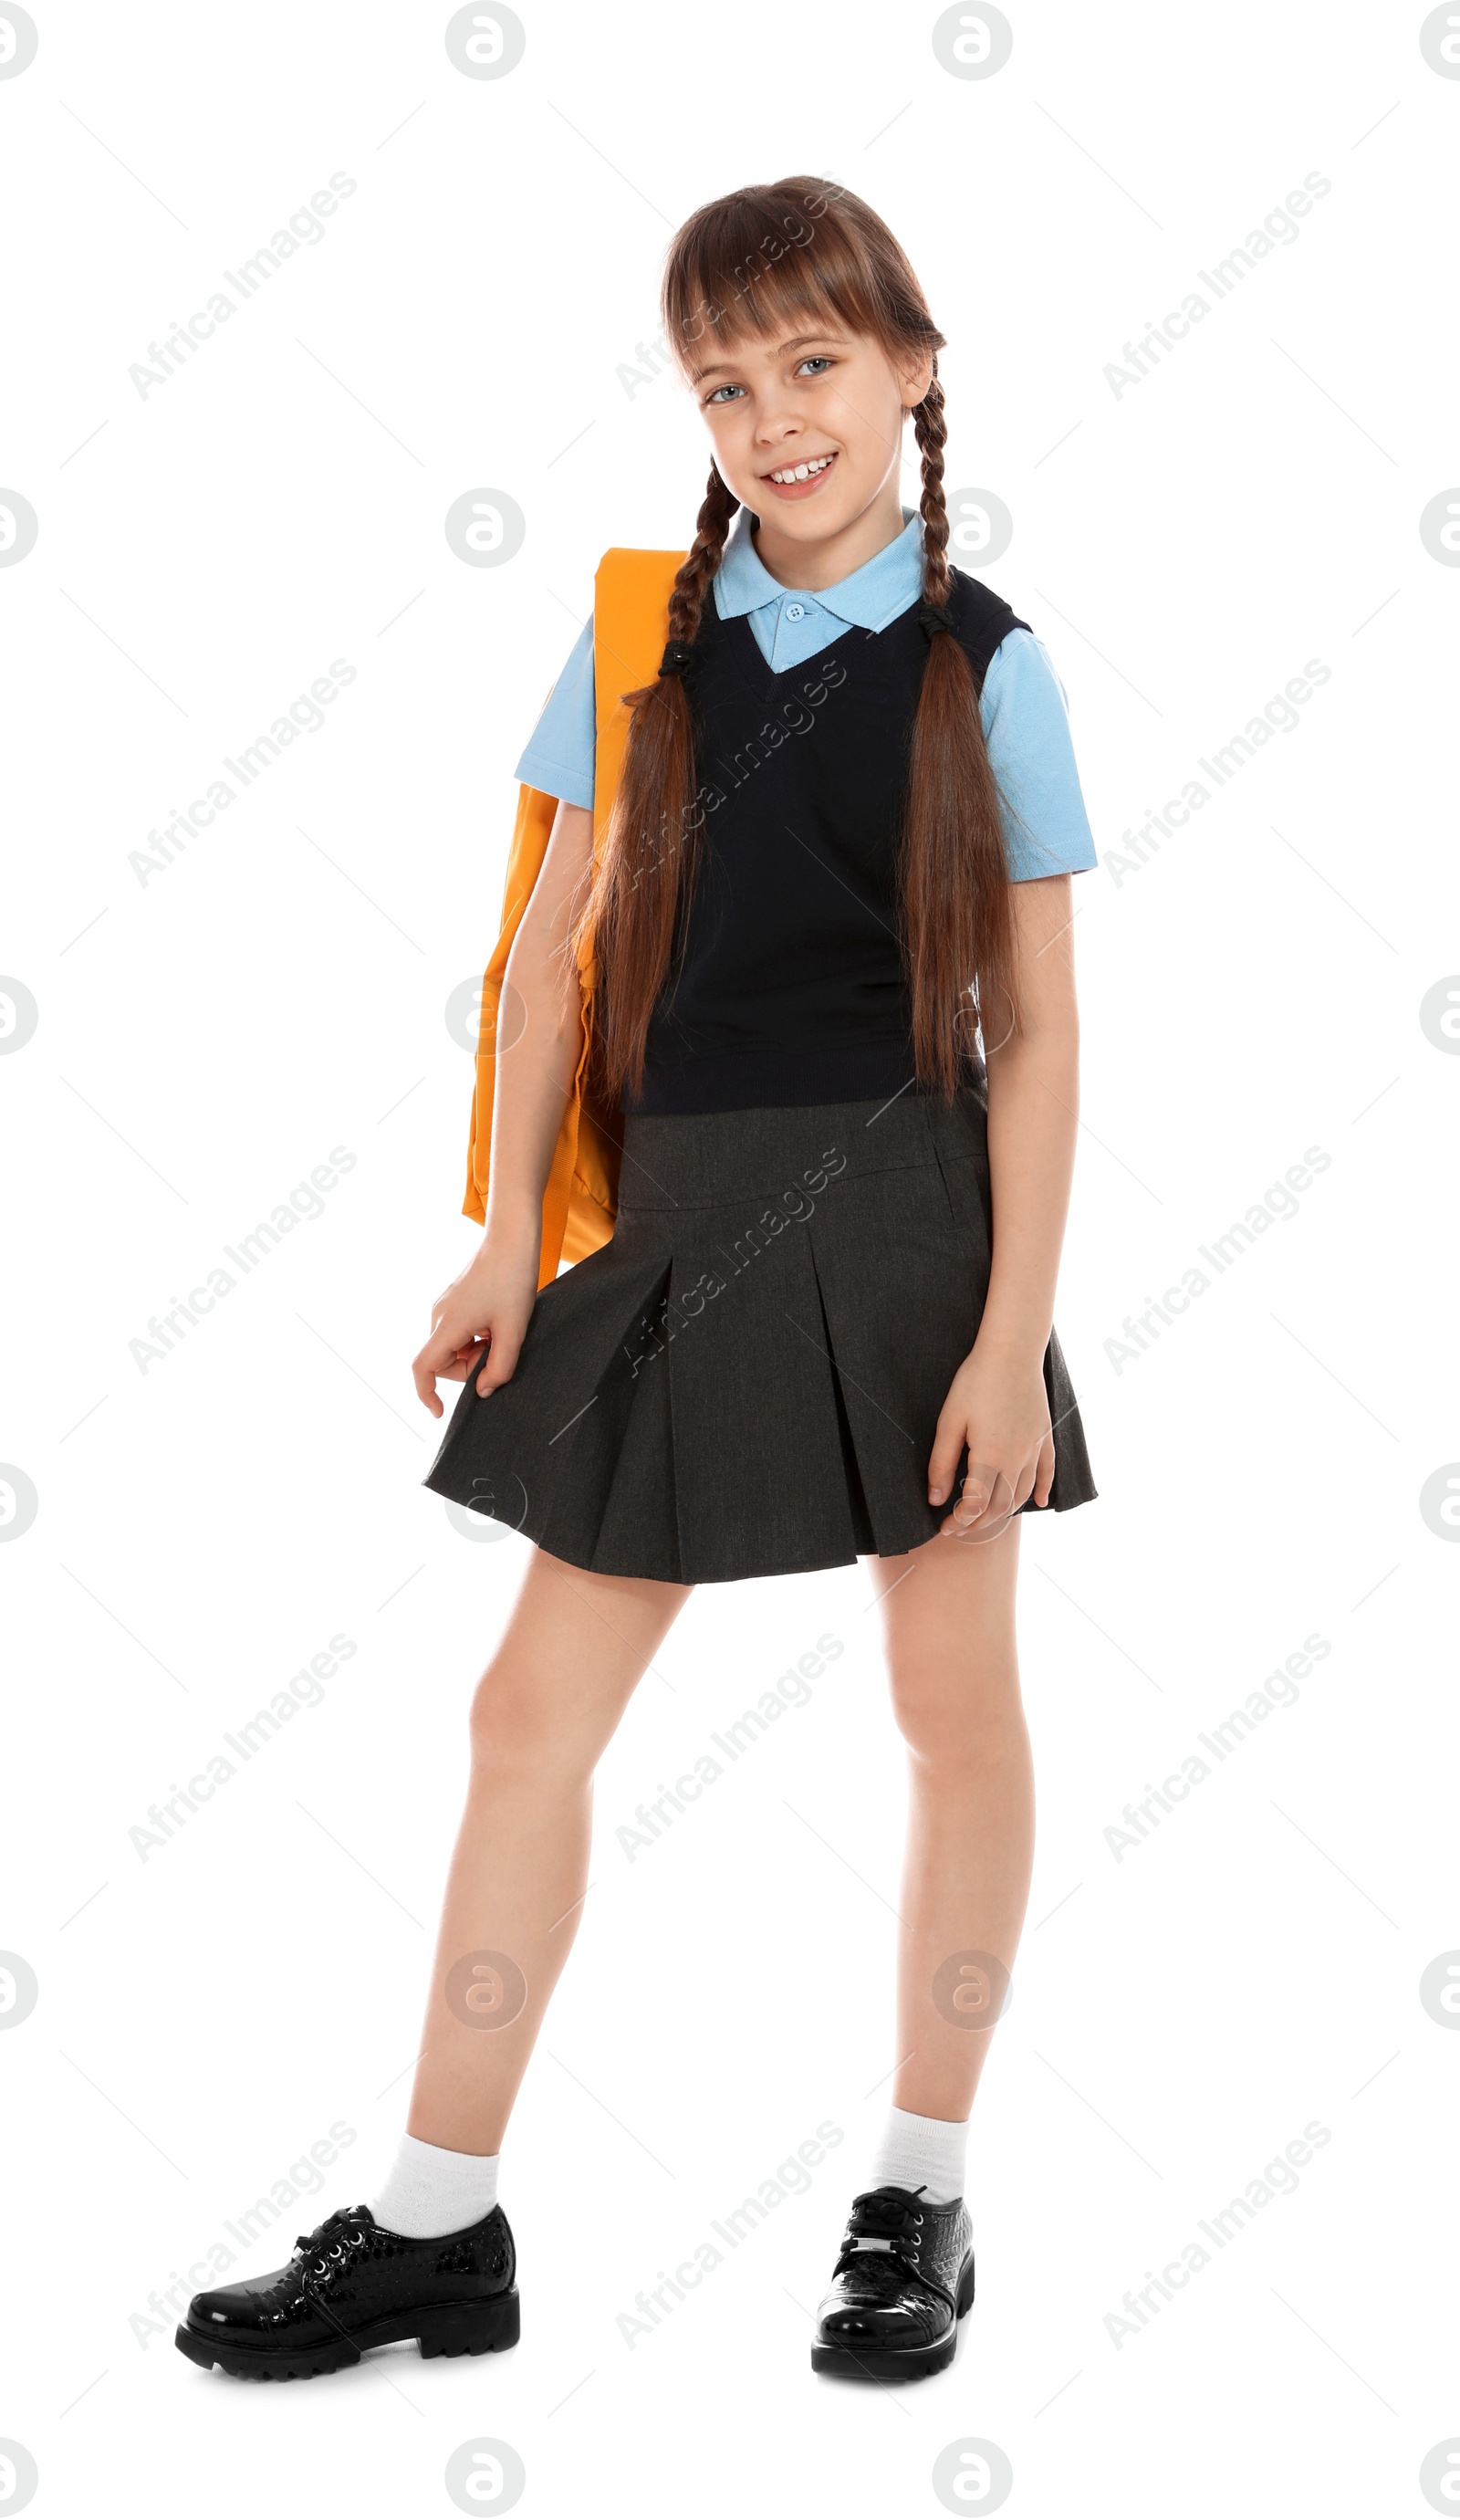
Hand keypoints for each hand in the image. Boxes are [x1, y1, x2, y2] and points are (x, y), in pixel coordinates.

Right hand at [411, 1234, 539, 1416]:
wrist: (511, 1241)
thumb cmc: (513, 1281)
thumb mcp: (514, 1330)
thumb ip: (500, 1367)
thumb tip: (484, 1390)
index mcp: (448, 1325)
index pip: (422, 1368)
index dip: (426, 1394)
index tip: (439, 1411)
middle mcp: (438, 1316)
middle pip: (443, 1362)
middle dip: (469, 1366)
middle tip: (499, 1349)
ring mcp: (444, 1308)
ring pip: (452, 1348)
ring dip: (475, 1351)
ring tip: (500, 1331)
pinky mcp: (453, 1302)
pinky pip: (458, 1333)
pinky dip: (475, 1338)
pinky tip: (495, 1322)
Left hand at [927, 1341, 1053, 1540]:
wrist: (1012, 1352)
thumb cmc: (976, 1382)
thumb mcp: (949, 1422)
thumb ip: (942, 1463)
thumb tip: (936, 1498)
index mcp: (990, 1457)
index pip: (977, 1505)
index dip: (960, 1521)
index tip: (945, 1526)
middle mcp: (1017, 1459)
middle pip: (1001, 1506)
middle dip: (979, 1522)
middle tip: (960, 1526)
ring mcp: (1034, 1449)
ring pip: (1023, 1494)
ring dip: (1005, 1511)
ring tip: (987, 1516)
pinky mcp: (1044, 1436)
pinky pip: (1047, 1472)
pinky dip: (1042, 1490)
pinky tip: (1037, 1501)